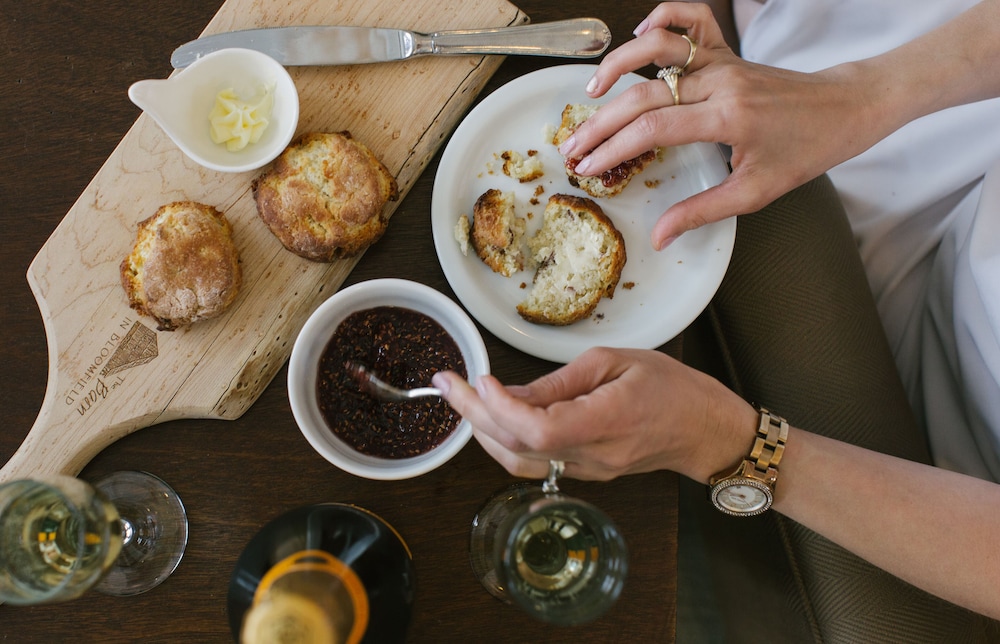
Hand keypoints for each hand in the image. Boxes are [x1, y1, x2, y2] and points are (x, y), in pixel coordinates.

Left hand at [432, 347, 756, 483]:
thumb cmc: (672, 388)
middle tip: (445, 382)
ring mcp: (586, 471)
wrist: (705, 431)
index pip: (536, 428)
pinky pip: (534, 464)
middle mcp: (591, 455)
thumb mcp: (617, 362)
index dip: (499, 407)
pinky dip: (504, 442)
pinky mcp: (584, 473)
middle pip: (516, 447)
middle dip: (472, 414)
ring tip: (459, 398)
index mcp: (604, 421)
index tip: (479, 379)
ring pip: (518, 462)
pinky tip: (491, 418)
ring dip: (482, 431)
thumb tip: (514, 389)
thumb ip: (561, 380)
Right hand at [559, 2, 883, 249]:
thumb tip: (659, 235)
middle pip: (644, 93)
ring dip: (619, 64)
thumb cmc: (805, 152)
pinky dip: (662, 19)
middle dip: (601, 122)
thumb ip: (702, 212)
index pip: (654, 128)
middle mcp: (721, 81)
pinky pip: (691, 21)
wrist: (845, 108)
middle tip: (573, 147)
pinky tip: (638, 38)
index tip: (587, 167)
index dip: (613, 148)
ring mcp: (724, 60)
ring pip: (659, 50)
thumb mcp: (756, 193)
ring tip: (591, 92)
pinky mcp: (727, 51)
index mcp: (728, 117)